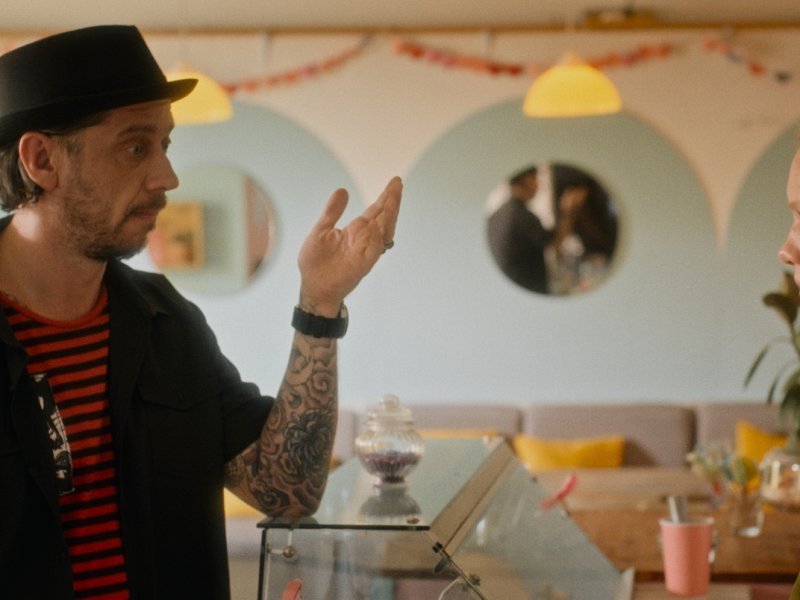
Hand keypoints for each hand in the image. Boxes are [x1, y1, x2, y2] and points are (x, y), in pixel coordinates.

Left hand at [297, 176, 401, 315]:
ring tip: (391, 199)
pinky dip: (376, 237)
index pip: (375, 211)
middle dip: (391, 201)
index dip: (385, 197)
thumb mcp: (321, 230)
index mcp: (356, 230)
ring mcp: (365, 251)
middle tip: (397, 184)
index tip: (395, 182)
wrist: (313, 287)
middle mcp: (365, 239)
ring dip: (389, 216)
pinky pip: (374, 249)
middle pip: (384, 217)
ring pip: (383, 231)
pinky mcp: (362, 264)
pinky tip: (378, 224)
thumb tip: (342, 190)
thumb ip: (332, 211)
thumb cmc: (317, 262)